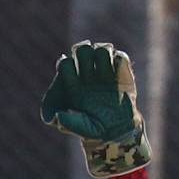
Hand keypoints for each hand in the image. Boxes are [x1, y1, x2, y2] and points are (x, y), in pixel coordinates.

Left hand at [40, 40, 150, 177]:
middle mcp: (87, 74)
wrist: (117, 130)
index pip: (65, 64)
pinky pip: (120, 57)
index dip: (67, 66)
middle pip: (82, 50)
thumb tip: (57, 117)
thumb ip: (69, 123)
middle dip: (85, 55)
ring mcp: (105, 72)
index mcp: (72, 84)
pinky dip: (119, 60)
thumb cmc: (94, 129)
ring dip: (103, 54)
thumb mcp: (81, 128)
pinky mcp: (121, 73)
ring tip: (105, 71)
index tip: (75, 78)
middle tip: (90, 69)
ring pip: (102, 48)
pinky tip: (117, 72)